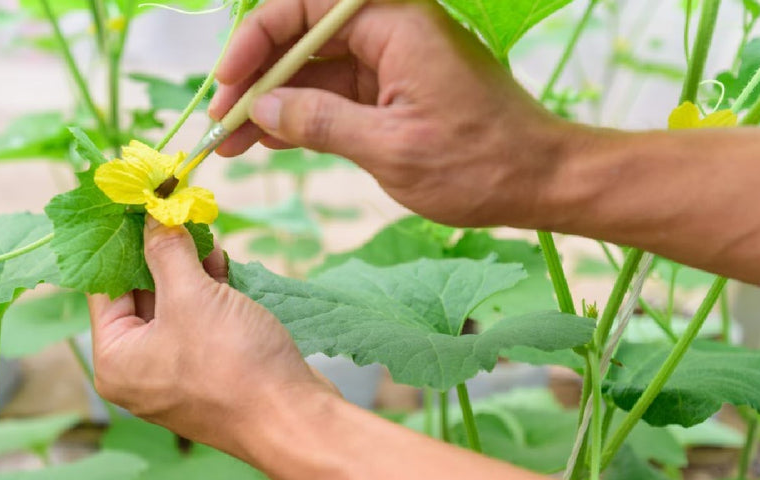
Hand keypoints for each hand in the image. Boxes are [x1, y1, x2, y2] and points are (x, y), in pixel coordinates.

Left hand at [87, 218, 334, 456]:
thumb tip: (152, 214)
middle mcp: (138, 371)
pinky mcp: (211, 371)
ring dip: (187, 268)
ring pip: (173, 306)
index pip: (104, 288)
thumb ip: (166, 251)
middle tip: (171, 209)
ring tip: (201, 230)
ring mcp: (176, 373)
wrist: (293, 419)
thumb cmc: (232, 364)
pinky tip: (220, 261)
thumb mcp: (191, 296)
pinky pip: (198, 322)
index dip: (119, 243)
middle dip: (159, 252)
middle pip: (138, 296)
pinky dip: (207, 292)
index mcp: (116, 360)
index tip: (133, 203)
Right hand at [209, 0, 574, 227]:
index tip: (227, 85)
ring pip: (313, 71)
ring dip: (271, 104)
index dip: (255, 43)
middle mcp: (389, 31)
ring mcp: (390, 62)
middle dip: (256, 80)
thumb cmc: (479, 162)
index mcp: (394, 23)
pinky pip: (334, 94)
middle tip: (220, 123)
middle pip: (301, 39)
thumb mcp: (390, 147)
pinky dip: (301, 117)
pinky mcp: (392, 92)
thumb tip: (262, 108)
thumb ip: (320, 122)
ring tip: (232, 143)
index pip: (303, 10)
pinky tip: (267, 140)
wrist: (539, 182)